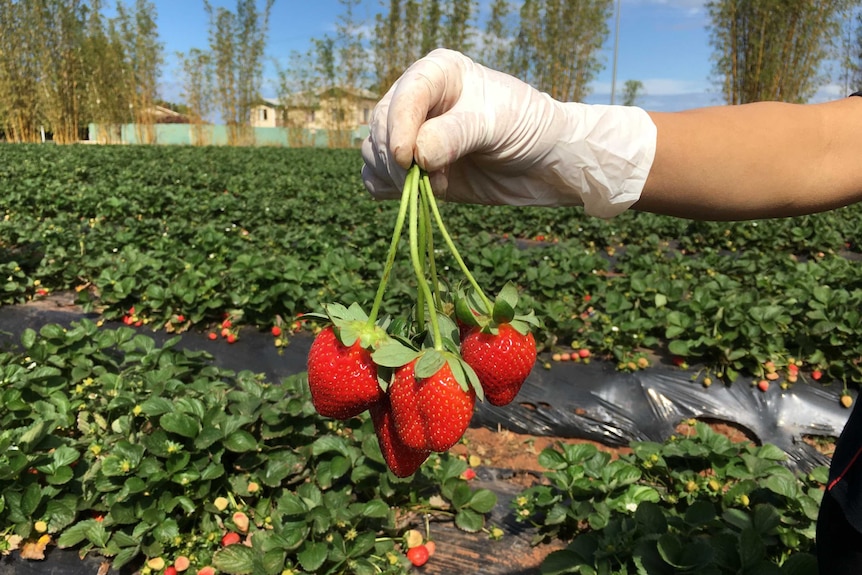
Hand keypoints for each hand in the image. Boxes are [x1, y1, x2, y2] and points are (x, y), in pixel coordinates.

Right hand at [361, 49, 657, 217]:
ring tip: (438, 186)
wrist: (544, 162)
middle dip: (397, 159)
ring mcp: (412, 135)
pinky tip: (421, 196)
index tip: (410, 159)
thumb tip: (415, 156)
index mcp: (437, 74)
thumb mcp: (496, 125)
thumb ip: (455, 136)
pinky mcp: (412, 168)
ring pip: (375, 154)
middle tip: (428, 181)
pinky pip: (376, 179)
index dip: (399, 127)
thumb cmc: (527, 128)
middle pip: (382, 127)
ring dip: (396, 177)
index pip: (405, 95)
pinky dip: (389, 191)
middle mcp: (418, 101)